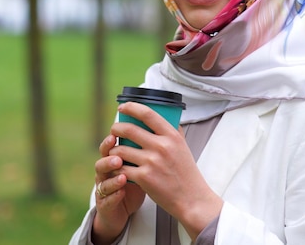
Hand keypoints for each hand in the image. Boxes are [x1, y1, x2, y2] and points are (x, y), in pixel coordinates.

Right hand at [91, 134, 145, 244]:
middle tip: (118, 157)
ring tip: (121, 175)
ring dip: (111, 177)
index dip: (110, 140)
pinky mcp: (105, 204)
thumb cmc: (135, 182)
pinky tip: (121, 192)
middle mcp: (106, 172)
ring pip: (102, 180)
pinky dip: (114, 195)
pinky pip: (107, 199)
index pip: (109, 147)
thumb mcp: (141, 164)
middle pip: (101, 161)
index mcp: (113, 160)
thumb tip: (159, 130)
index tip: (115, 134)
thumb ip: (144, 149)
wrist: (127, 209)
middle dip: (109, 158)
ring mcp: (104, 188)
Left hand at [109, 102, 222, 240]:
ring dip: (113, 149)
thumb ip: (173, 131)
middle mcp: (161, 146)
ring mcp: (152, 162)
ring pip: (121, 149)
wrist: (191, 198)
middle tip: (114, 129)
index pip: (147, 114)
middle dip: (116, 128)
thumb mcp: (183, 146)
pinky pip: (122, 167)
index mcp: (171, 136)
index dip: (131, 107)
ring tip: (114, 150)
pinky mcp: (144, 177)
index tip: (123, 107)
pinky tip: (117, 166)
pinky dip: (116, 166)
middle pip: (129, 129)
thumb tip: (164, 115)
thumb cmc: (186, 172)